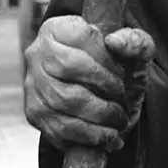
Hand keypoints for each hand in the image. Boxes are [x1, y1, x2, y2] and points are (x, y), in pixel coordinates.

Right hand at [23, 14, 154, 151]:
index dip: (106, 65)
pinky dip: (85, 138)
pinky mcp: (33, 112)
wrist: (98, 84)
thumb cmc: (116, 62)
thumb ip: (135, 41)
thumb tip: (116, 41)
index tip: (122, 77)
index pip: (80, 42)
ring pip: (62, 105)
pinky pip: (56, 129)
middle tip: (121, 106)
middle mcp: (38, 53)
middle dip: (102, 99)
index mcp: (59, 28)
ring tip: (117, 124)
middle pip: (68, 75)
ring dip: (96, 121)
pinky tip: (105, 140)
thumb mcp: (134, 48)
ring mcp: (32, 84)